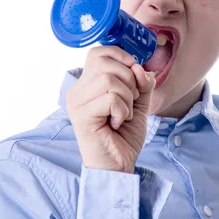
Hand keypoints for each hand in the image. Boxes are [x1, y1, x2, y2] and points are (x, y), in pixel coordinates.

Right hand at [66, 46, 155, 173]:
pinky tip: (117, 123)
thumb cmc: (123, 136)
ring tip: (123, 115)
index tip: (134, 71)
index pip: (98, 52)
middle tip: (130, 101)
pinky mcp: (81, 116)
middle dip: (128, 80)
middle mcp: (77, 91)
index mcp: (87, 84)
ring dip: (127, 98)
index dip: (120, 55)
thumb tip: (141, 67)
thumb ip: (141, 83)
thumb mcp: (138, 103)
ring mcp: (77, 103)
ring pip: (109, 80)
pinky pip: (111, 99)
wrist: (118, 166)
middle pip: (106, 63)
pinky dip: (123, 110)